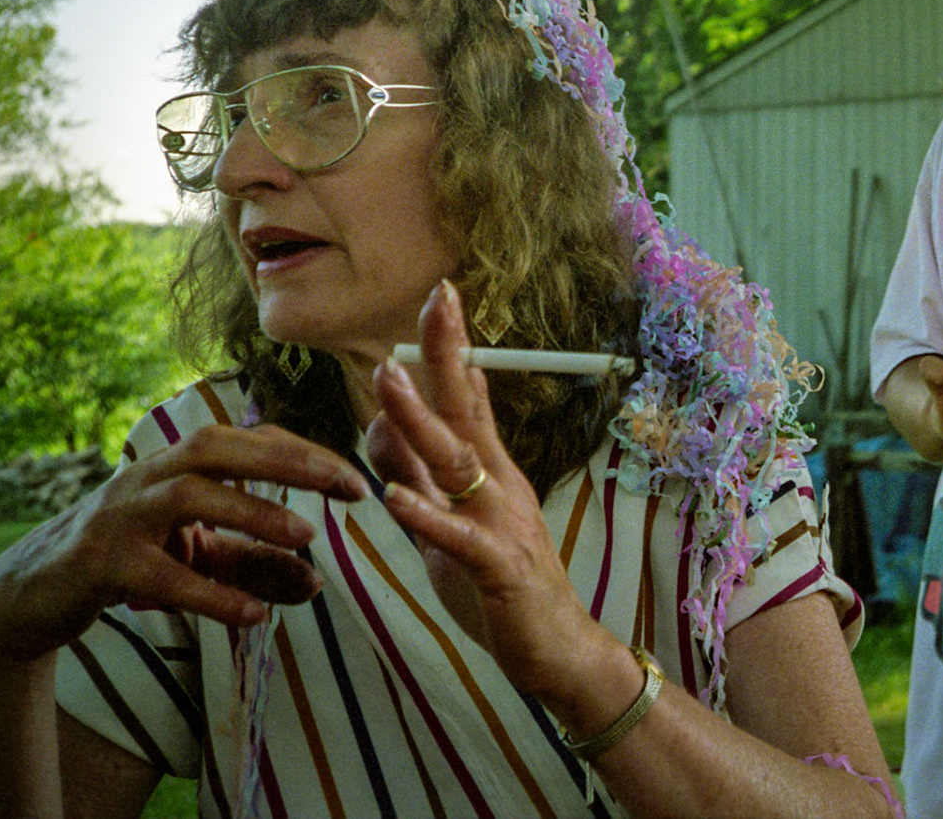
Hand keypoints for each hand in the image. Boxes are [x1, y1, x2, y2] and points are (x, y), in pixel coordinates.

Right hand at [0, 423, 367, 664]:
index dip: (304, 452)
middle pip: (219, 448)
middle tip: (347, 487)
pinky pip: (160, 574)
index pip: (249, 440)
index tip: (357, 479)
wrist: (32, 593)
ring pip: (188, 496)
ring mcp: (120, 516)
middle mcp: (148, 476)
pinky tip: (254, 613)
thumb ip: (253, 564)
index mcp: (177, 463)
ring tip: (305, 537)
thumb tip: (317, 583)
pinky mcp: (98, 563)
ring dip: (251, 511)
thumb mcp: (199, 558)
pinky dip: (210, 592)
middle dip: (289, 461)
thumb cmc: (129, 559)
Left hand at [367, 280, 610, 695]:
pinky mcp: (498, 566)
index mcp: (488, 472)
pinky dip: (425, 516)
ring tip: (386, 380)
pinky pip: (456, 537)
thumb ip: (420, 475)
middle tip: (434, 302)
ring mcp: (501, 522)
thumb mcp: (449, 523)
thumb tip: (391, 420)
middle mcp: (498, 485)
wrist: (555, 646)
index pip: (467, 398)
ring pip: (455, 462)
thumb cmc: (501, 585)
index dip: (453, 348)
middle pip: (466, 410)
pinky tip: (392, 498)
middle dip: (447, 355)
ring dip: (418, 419)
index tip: (441, 296)